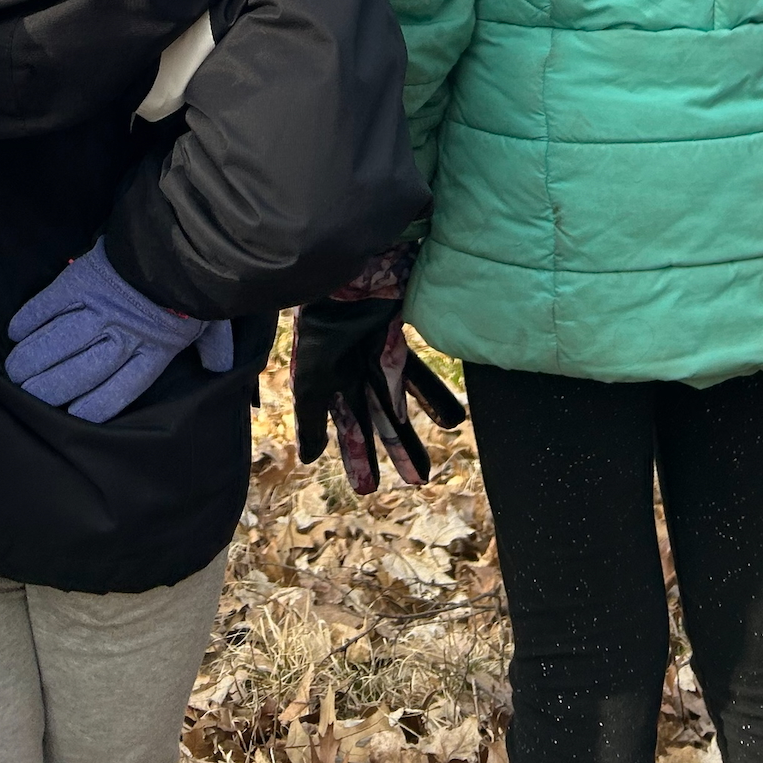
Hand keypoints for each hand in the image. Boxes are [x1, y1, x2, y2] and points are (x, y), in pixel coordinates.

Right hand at [5, 239, 233, 422]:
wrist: (180, 238)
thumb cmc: (196, 285)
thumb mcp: (211, 319)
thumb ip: (212, 346)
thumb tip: (219, 368)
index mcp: (150, 353)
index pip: (111, 396)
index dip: (85, 409)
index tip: (69, 414)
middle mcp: (119, 337)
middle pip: (76, 375)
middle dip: (46, 389)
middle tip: (28, 393)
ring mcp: (97, 310)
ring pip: (55, 344)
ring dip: (30, 359)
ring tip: (14, 371)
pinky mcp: (78, 281)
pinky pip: (46, 306)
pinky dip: (28, 319)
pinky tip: (14, 331)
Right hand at [292, 296, 465, 493]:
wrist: (344, 273)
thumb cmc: (322, 324)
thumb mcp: (312, 376)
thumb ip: (312, 416)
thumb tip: (307, 459)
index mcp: (328, 379)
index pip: (346, 426)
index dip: (356, 455)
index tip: (367, 489)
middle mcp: (353, 369)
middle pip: (378, 417)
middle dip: (396, 448)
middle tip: (417, 481)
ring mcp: (377, 354)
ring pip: (401, 400)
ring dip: (417, 429)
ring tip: (437, 459)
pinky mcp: (397, 338)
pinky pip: (419, 373)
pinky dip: (435, 398)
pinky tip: (455, 420)